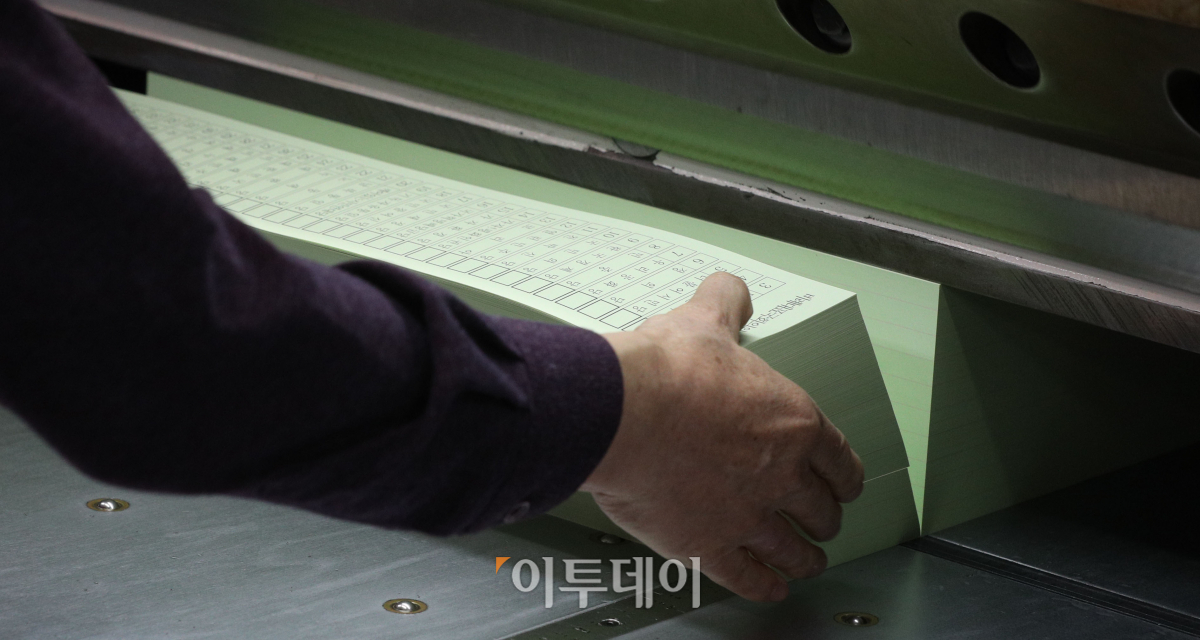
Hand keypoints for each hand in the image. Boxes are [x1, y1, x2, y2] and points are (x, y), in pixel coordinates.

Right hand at [583, 272, 864, 601]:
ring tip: (806, 561)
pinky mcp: (708, 546)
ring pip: (791, 549)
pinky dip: (762, 584)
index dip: (845, 476)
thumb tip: (730, 290)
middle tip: (821, 520)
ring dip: (803, 557)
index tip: (844, 485)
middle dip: (824, 516)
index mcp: (793, 423)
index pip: (840, 460)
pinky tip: (768, 586)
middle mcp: (781, 475)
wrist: (623, 412)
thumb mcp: (704, 323)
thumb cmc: (666, 372)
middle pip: (821, 509)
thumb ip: (726, 307)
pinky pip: (747, 576)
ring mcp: (747, 515)